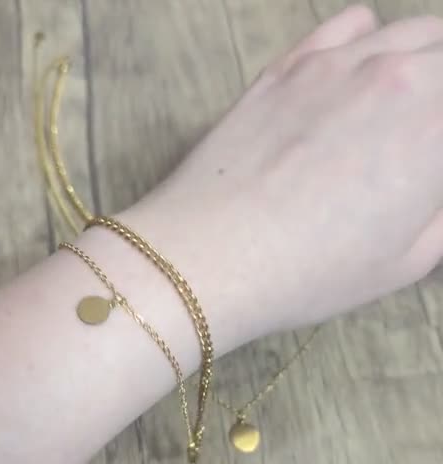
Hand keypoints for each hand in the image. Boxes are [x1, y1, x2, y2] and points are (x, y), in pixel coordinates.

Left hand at [122, 5, 442, 351]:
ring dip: (427, 62)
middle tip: (428, 139)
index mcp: (437, 129)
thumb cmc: (310, 272)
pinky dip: (373, 41)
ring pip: (412, 33)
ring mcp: (339, 63)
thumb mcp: (406, 262)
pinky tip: (364, 73)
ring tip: (411, 104)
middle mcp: (398, 76)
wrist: (210, 255)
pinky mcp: (290, 65)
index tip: (434, 173)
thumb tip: (437, 188)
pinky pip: (353, 25)